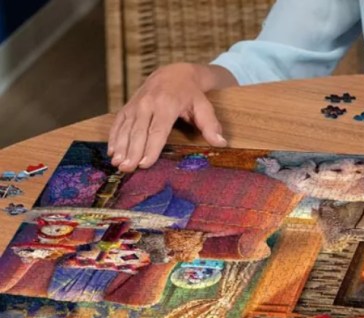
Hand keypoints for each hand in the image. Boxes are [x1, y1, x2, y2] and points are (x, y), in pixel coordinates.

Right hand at [108, 63, 228, 171]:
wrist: (173, 73)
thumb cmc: (191, 94)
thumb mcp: (204, 106)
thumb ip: (211, 125)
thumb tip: (221, 143)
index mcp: (167, 104)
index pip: (158, 130)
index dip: (151, 147)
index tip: (145, 163)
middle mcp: (147, 103)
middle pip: (139, 131)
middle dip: (132, 151)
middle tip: (127, 168)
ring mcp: (135, 104)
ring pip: (126, 128)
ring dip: (120, 147)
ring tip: (118, 164)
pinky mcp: (128, 106)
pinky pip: (118, 123)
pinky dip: (114, 137)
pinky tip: (112, 152)